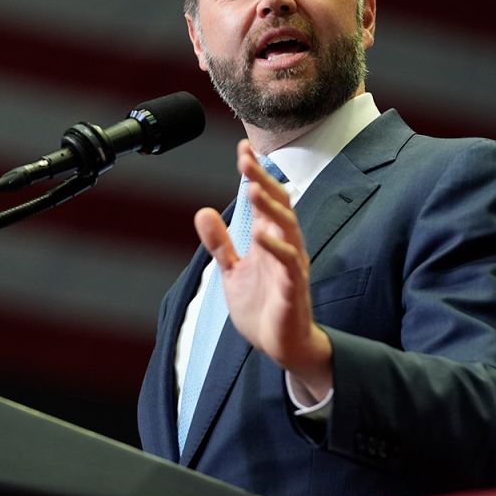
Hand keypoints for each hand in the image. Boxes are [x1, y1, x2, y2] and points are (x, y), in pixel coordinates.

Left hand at [193, 139, 331, 400]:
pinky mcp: (293, 288)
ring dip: (271, 208)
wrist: (280, 347)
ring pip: (287, 228)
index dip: (254, 174)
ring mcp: (290, 265)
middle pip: (277, 205)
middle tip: (245, 159)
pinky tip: (262, 235)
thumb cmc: (262, 307)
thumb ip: (220, 243)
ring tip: (253, 188)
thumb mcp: (232, 271)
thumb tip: (202, 212)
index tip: (241, 149)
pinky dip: (277, 248)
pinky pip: (289, 263)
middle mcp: (283, 246)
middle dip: (262, 181)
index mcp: (269, 239)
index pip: (264, 198)